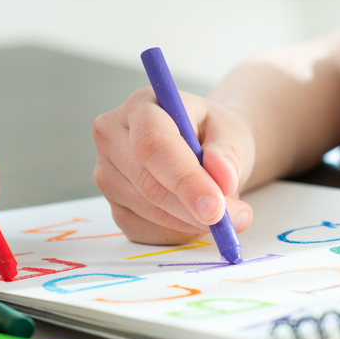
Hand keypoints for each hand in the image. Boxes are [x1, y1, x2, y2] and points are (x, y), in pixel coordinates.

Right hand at [93, 88, 254, 244]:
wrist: (203, 151)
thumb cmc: (213, 136)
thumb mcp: (231, 133)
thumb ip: (229, 152)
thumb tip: (223, 177)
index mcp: (141, 106)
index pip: (152, 143)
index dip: (184, 178)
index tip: (215, 206)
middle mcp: (113, 135)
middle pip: (147, 182)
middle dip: (192, 208)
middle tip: (233, 220)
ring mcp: (106, 172)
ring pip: (146, 211)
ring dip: (189, 222)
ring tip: (222, 213)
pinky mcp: (112, 204)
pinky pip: (143, 230)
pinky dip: (176, 232)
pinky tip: (193, 216)